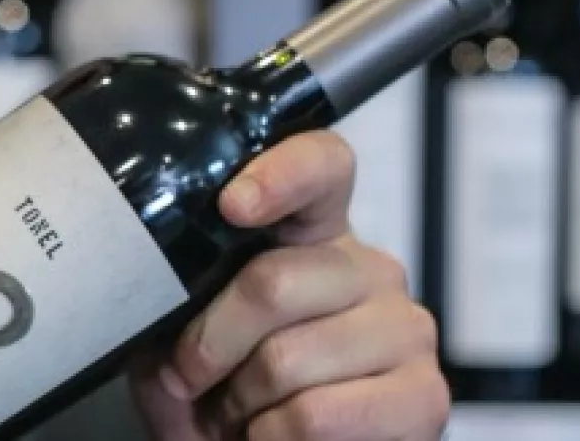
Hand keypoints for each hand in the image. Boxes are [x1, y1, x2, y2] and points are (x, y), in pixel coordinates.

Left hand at [128, 130, 449, 440]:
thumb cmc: (223, 393)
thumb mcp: (179, 339)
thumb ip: (168, 301)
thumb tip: (155, 286)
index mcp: (311, 234)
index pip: (321, 165)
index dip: (281, 174)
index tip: (232, 204)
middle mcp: (367, 269)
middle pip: (273, 281)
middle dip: (209, 346)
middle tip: (194, 379)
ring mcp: (404, 328)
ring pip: (287, 358)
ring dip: (239, 402)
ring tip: (238, 413)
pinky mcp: (424, 396)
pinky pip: (318, 415)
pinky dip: (272, 437)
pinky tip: (273, 436)